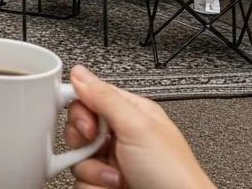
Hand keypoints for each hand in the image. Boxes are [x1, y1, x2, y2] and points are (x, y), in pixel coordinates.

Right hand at [65, 67, 214, 188]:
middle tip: (101, 148)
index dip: (82, 110)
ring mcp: (113, 163)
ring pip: (78, 160)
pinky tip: (115, 187)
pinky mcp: (106, 185)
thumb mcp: (138, 127)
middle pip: (79, 131)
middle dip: (85, 145)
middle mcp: (121, 137)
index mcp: (132, 114)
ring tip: (117, 177)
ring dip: (94, 171)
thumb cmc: (173, 174)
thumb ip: (106, 97)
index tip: (86, 125)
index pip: (91, 98)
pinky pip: (82, 182)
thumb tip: (81, 74)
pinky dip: (95, 187)